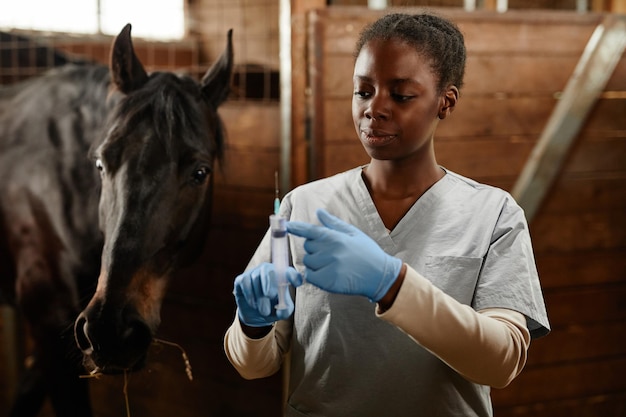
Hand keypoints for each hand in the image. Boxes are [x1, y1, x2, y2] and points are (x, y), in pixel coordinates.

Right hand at [233, 262, 301, 326]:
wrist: (256, 315)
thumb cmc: (273, 309)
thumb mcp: (282, 312)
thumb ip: (285, 309)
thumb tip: (281, 307)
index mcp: (282, 276)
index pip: (289, 272)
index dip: (293, 276)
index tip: (297, 283)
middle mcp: (269, 271)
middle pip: (268, 269)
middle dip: (269, 282)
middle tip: (270, 295)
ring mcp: (254, 273)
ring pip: (256, 278)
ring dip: (260, 296)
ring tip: (264, 311)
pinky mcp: (242, 279)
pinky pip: (245, 281)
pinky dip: (249, 294)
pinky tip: (253, 304)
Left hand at [286, 209, 401, 301]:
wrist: (379, 275)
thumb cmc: (366, 252)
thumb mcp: (353, 233)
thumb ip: (333, 223)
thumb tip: (318, 212)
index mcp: (335, 237)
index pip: (310, 230)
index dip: (296, 228)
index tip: (285, 226)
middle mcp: (330, 251)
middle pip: (307, 247)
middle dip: (315, 248)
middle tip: (332, 252)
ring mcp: (329, 267)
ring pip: (308, 262)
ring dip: (315, 263)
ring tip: (333, 264)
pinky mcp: (328, 282)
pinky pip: (310, 276)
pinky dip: (315, 276)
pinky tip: (329, 274)